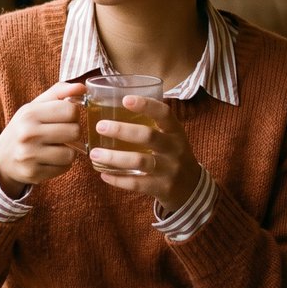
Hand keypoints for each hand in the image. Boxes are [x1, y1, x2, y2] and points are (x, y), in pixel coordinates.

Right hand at [0, 81, 85, 195]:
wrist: (2, 159)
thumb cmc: (24, 128)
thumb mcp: (34, 107)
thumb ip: (58, 93)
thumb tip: (82, 87)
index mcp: (29, 113)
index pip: (70, 110)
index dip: (73, 114)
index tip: (65, 117)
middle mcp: (28, 133)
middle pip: (75, 131)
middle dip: (72, 132)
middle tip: (61, 134)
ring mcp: (29, 155)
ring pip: (71, 153)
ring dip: (68, 150)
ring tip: (56, 147)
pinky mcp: (33, 173)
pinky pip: (64, 168)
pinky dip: (62, 164)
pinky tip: (50, 159)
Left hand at [88, 94, 200, 210]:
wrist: (192, 188)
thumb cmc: (172, 155)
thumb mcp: (171, 137)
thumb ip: (151, 124)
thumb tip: (115, 105)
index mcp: (176, 132)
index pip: (164, 113)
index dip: (146, 105)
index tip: (125, 99)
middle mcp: (175, 149)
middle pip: (148, 136)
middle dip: (122, 130)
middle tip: (100, 126)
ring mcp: (169, 170)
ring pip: (139, 161)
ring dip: (114, 157)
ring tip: (94, 154)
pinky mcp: (162, 188)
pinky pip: (137, 184)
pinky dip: (118, 179)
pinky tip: (103, 174)